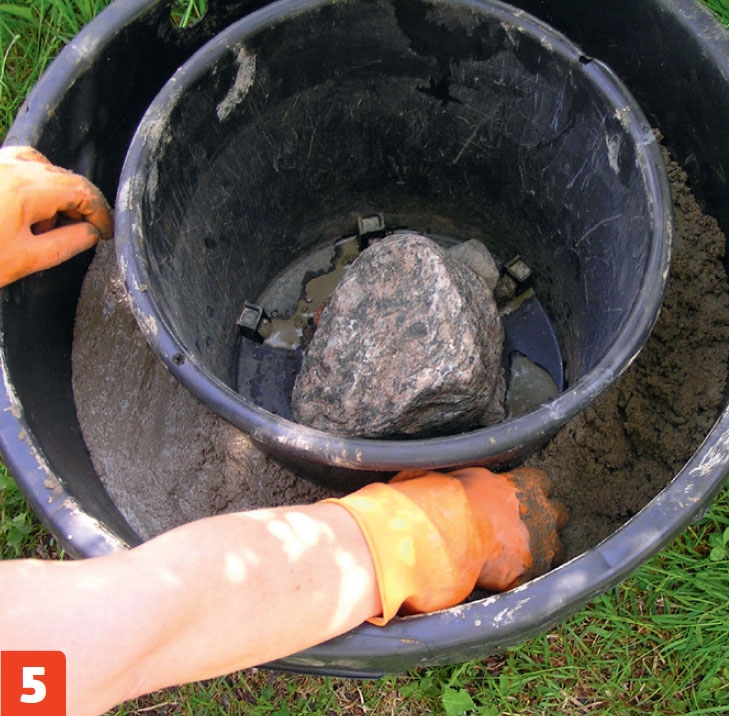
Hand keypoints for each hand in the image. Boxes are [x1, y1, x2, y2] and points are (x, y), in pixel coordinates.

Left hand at [0, 146, 111, 287]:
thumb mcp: (24, 260)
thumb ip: (66, 245)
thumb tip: (91, 234)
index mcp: (27, 187)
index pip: (81, 191)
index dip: (101, 213)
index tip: (109, 234)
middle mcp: (10, 166)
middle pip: (62, 176)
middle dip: (78, 205)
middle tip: (83, 234)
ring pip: (39, 169)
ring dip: (53, 195)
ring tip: (46, 227)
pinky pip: (16, 168)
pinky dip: (30, 188)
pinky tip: (22, 214)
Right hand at [328, 466, 566, 622]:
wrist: (449, 533)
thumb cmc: (450, 499)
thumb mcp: (462, 475)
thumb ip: (476, 478)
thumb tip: (460, 476)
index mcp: (527, 484)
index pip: (542, 482)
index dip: (531, 491)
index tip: (518, 498)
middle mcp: (542, 512)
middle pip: (559, 513)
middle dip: (544, 518)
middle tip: (521, 525)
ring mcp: (541, 544)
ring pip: (554, 546)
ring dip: (538, 548)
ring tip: (514, 553)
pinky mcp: (530, 571)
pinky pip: (533, 573)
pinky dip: (520, 573)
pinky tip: (505, 572)